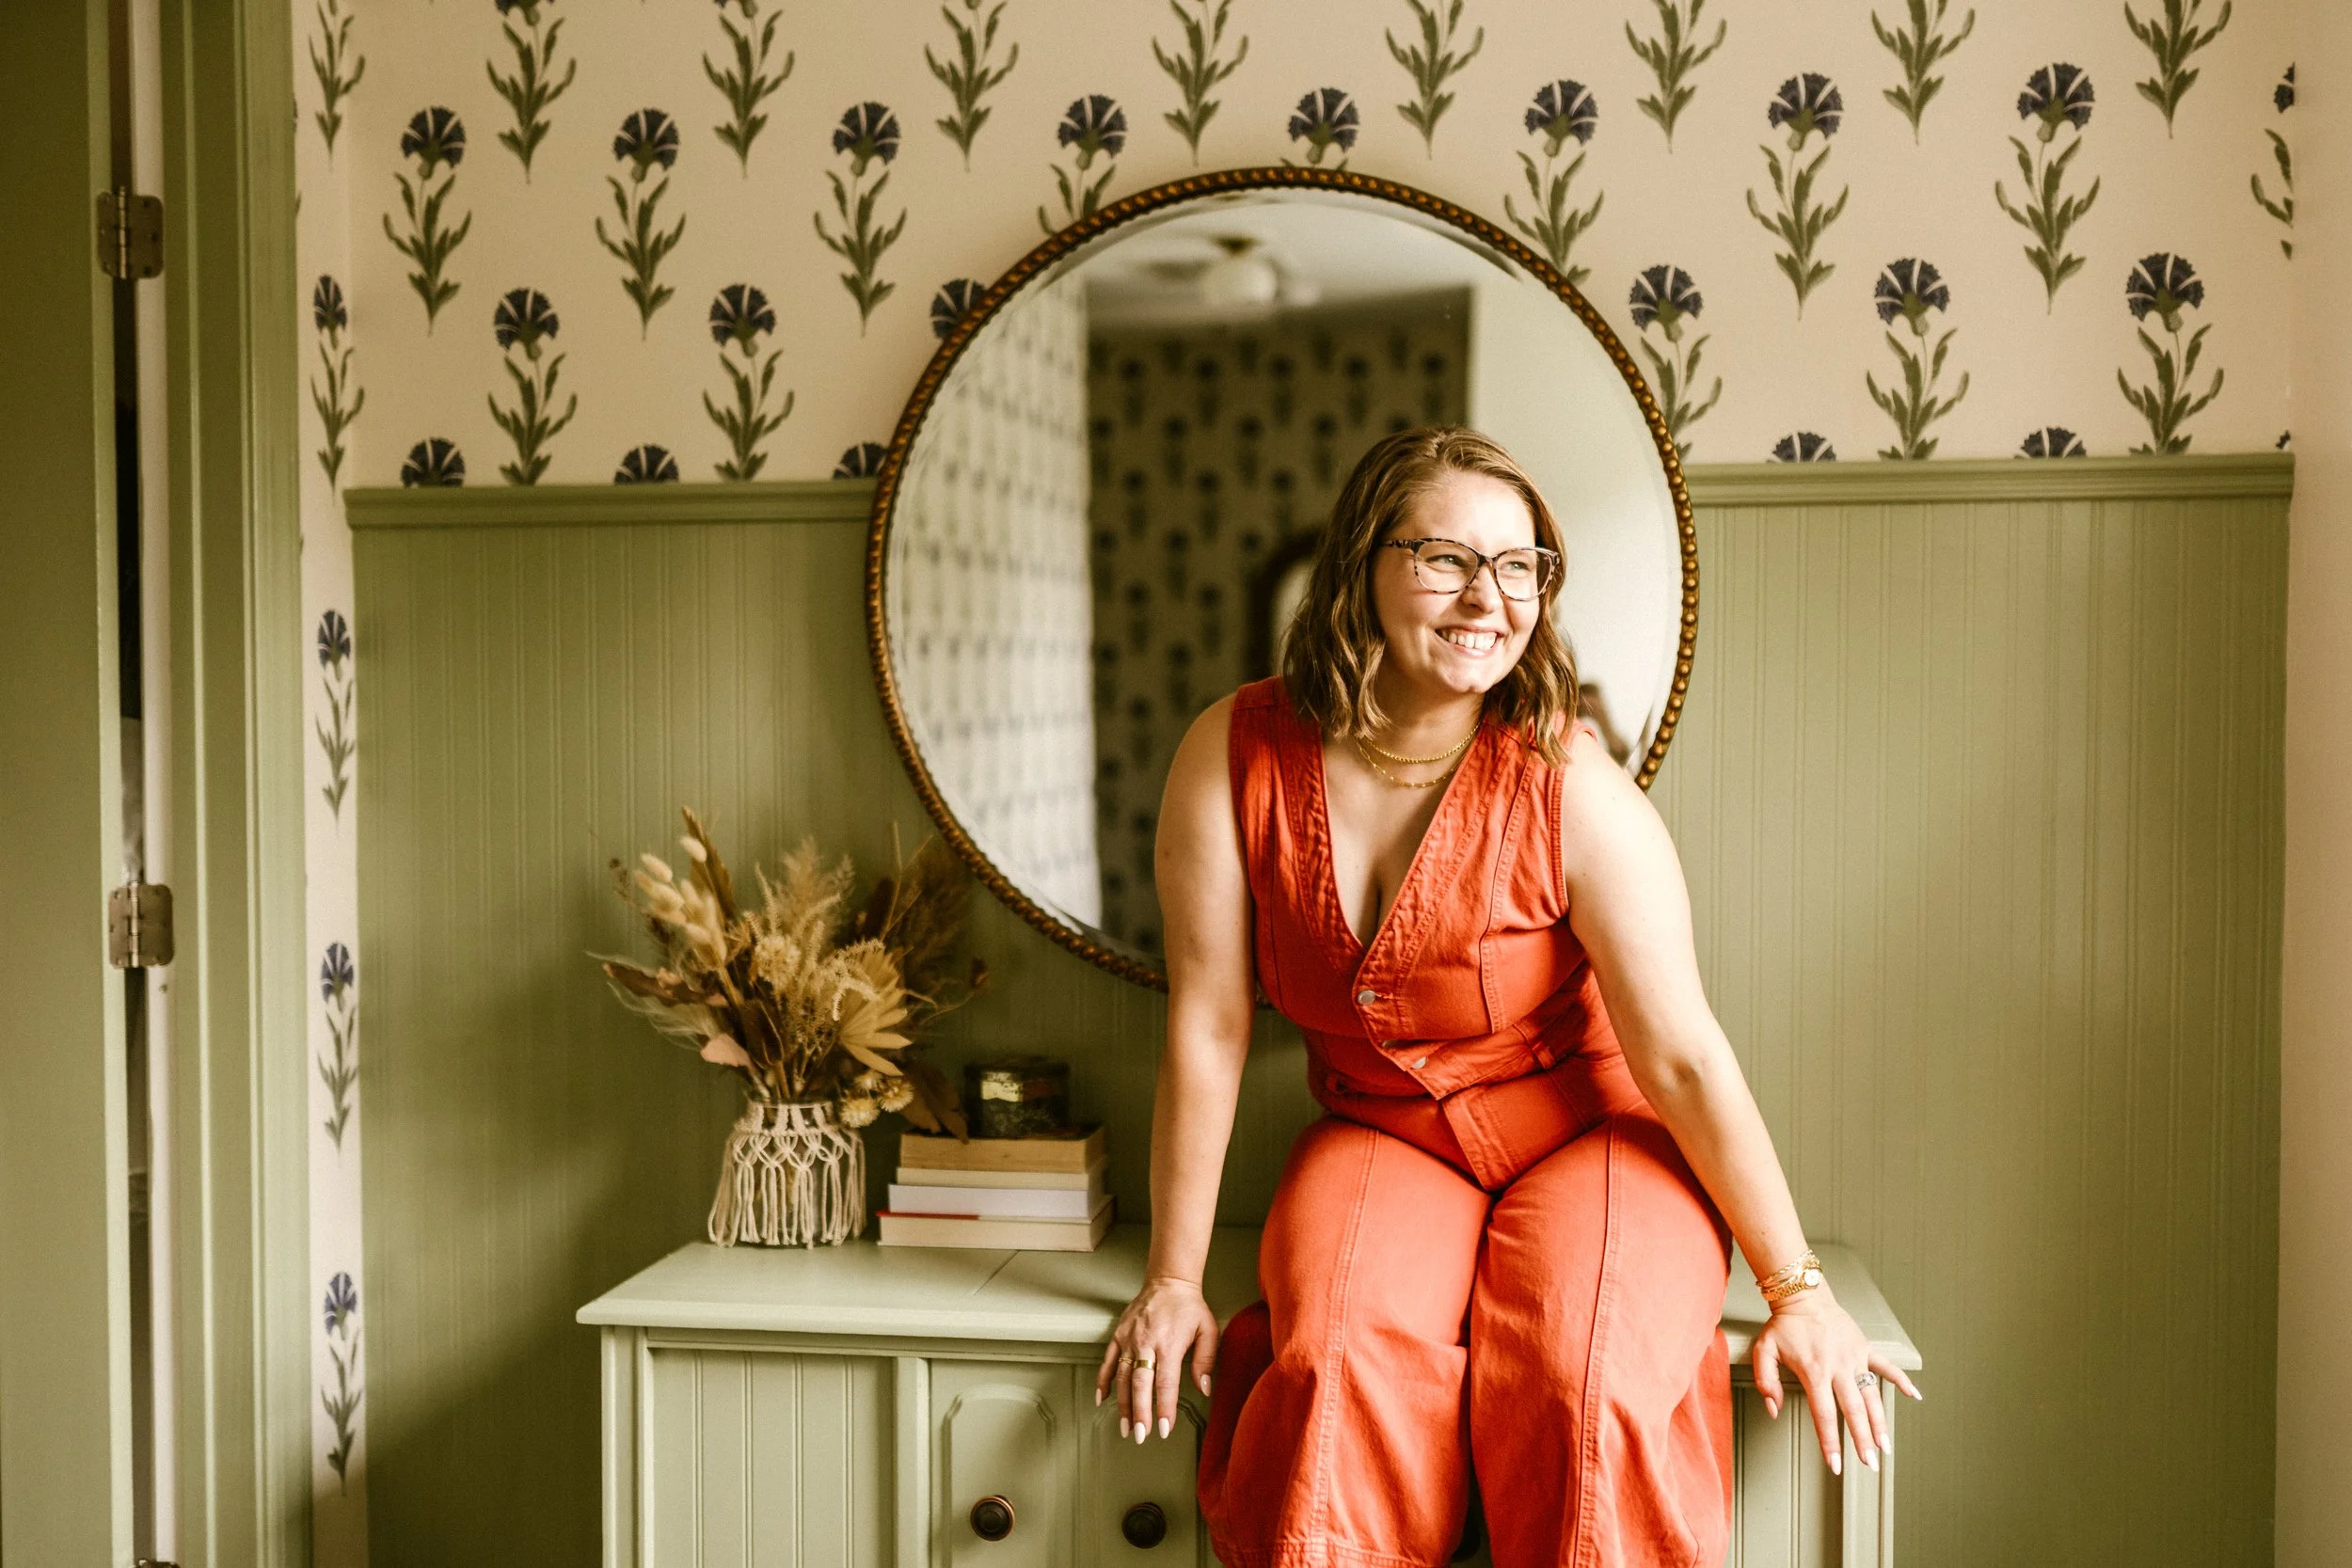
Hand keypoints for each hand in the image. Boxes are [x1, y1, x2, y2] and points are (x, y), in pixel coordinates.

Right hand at [1093, 1275, 1218, 1443]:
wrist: (1168, 1281)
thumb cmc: (1189, 1307)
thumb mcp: (1208, 1330)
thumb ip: (1206, 1361)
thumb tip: (1204, 1389)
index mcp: (1170, 1343)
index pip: (1166, 1383)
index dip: (1164, 1408)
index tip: (1164, 1428)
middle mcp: (1146, 1342)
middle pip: (1140, 1384)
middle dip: (1140, 1413)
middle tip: (1141, 1435)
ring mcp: (1129, 1339)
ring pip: (1122, 1377)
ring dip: (1122, 1405)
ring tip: (1125, 1427)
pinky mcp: (1119, 1335)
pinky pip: (1107, 1362)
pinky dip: (1103, 1382)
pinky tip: (1102, 1400)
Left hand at [1750, 1288, 1922, 1475]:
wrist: (1803, 1294)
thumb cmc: (1784, 1324)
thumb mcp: (1764, 1351)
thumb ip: (1765, 1381)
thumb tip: (1774, 1410)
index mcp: (1814, 1371)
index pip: (1824, 1415)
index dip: (1830, 1443)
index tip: (1836, 1465)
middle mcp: (1838, 1367)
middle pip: (1853, 1411)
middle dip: (1862, 1441)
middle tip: (1870, 1464)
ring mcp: (1855, 1358)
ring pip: (1872, 1395)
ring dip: (1880, 1422)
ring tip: (1886, 1446)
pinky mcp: (1865, 1348)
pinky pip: (1887, 1366)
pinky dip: (1902, 1380)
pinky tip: (1915, 1395)